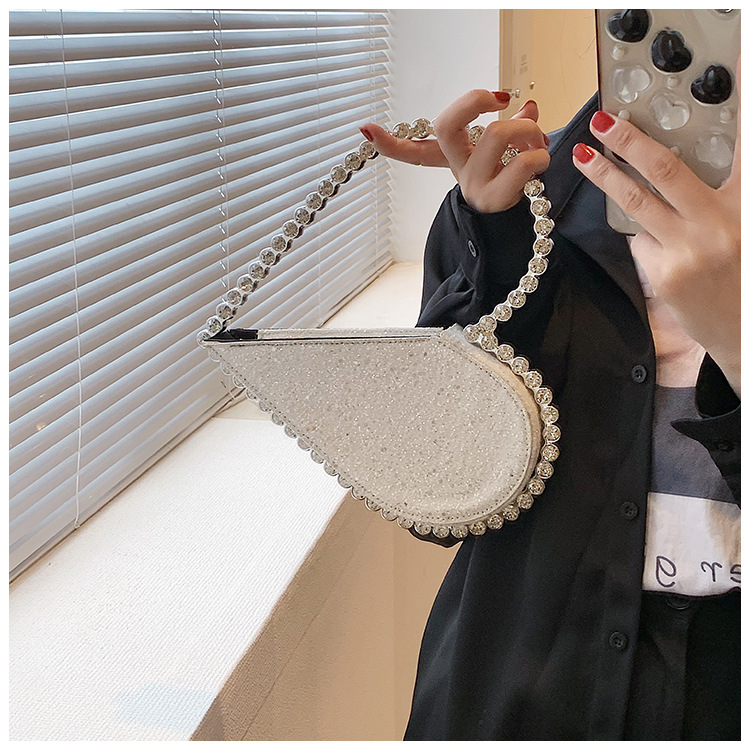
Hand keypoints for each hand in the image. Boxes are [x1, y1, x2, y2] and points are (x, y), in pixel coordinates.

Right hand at [360, 91, 549, 212]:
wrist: (522, 226)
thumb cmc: (515, 184)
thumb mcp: (510, 151)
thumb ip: (516, 126)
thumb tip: (529, 107)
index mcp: (455, 159)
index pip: (414, 150)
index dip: (389, 142)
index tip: (366, 130)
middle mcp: (459, 171)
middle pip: (446, 125)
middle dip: (479, 101)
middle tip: (504, 103)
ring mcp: (473, 185)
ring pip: (495, 134)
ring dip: (527, 128)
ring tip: (537, 140)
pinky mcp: (494, 198)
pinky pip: (523, 162)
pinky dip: (540, 154)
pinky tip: (541, 159)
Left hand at [572, 73, 740, 396]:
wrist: (745, 330)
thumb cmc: (743, 273)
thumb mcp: (742, 225)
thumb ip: (722, 197)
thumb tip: (668, 172)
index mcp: (747, 203)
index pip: (743, 146)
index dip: (740, 105)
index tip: (732, 64)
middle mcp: (720, 221)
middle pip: (666, 170)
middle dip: (630, 141)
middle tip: (605, 121)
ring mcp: (689, 249)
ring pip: (637, 202)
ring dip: (605, 175)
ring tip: (583, 156)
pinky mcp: (666, 273)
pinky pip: (642, 241)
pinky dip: (643, 236)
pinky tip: (662, 248)